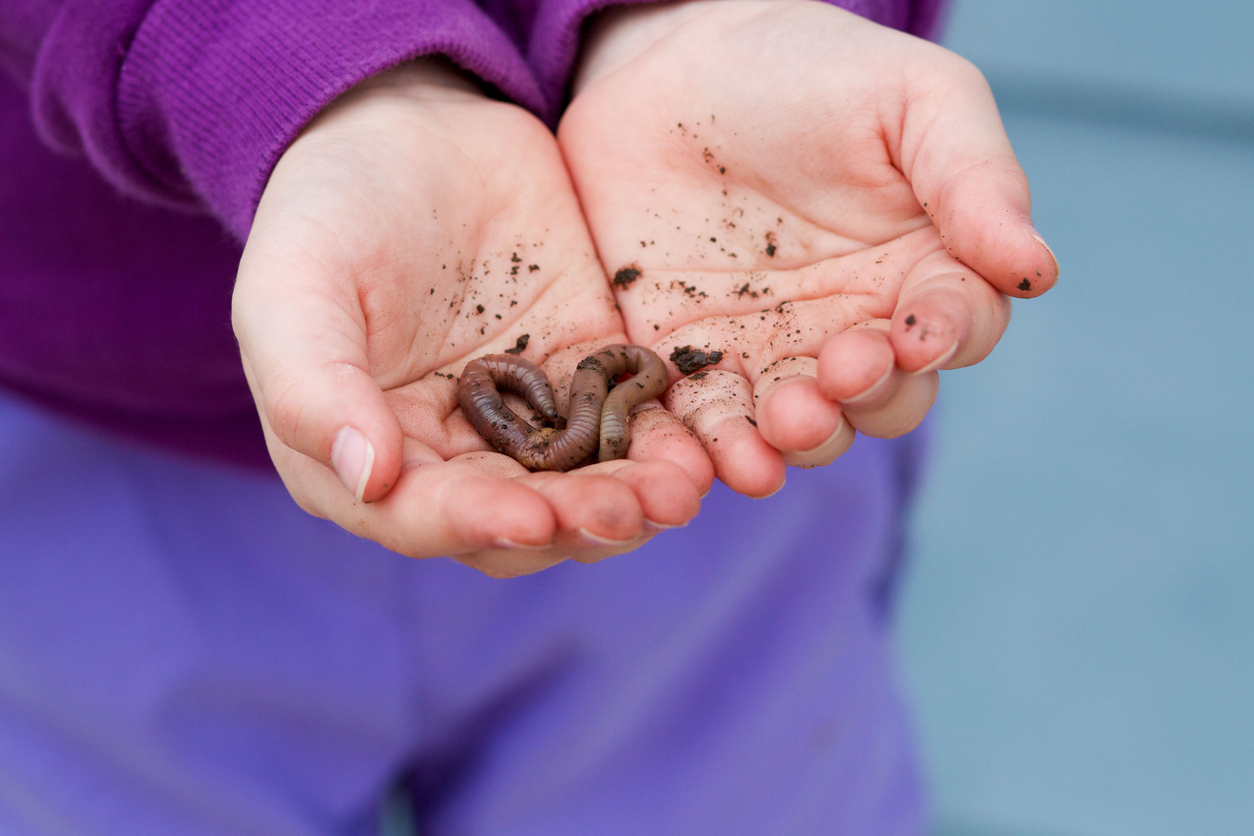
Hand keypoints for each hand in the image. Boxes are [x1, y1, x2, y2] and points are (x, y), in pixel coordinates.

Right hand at [233, 61, 709, 576]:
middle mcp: (455, 459)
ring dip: (634, 500)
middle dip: (577, 523)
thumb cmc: (332, 208)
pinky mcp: (591, 378)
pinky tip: (701, 449)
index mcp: (373, 456)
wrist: (416, 130)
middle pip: (522, 521)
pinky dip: (667, 444)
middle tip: (631, 511)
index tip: (531, 518)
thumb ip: (311, 384)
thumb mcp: (295, 284)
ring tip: (680, 490)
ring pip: (587, 488)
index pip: (423, 518)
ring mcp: (532, 422)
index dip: (476, 525)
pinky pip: (634, 427)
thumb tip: (367, 478)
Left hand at [559, 0, 1058, 496]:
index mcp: (919, 269)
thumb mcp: (911, 98)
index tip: (922, 332)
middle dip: (872, 397)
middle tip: (843, 375)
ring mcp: (770, 351)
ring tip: (788, 423)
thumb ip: (974, 177)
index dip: (947, 335)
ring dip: (803, 437)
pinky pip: (711, 422)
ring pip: (804, 426)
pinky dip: (720, 450)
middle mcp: (852, 326)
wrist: (677, 64)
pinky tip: (724, 457)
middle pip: (885, 396)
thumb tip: (1036, 269)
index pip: (957, 325)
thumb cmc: (811, 72)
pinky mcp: (690, 361)